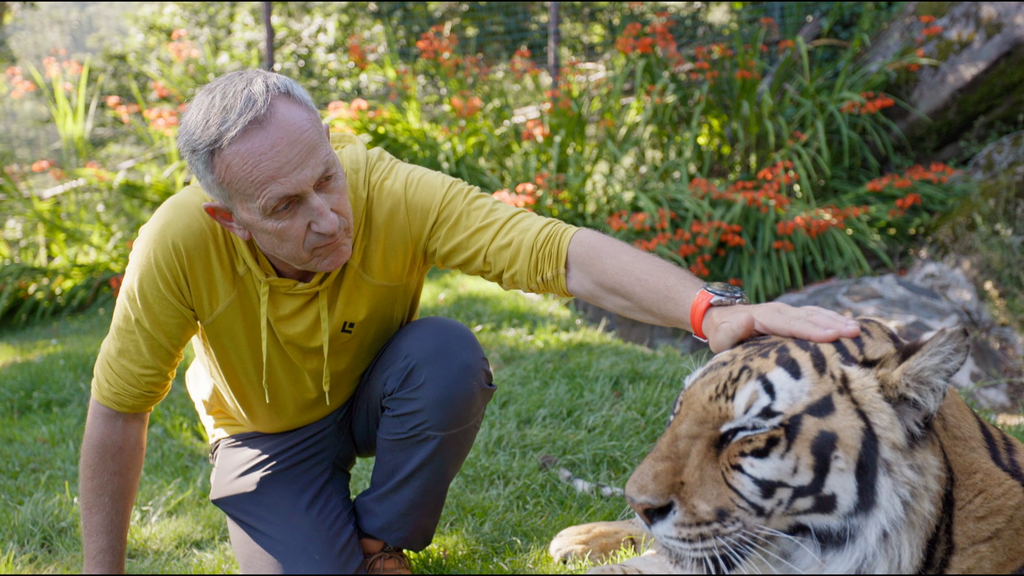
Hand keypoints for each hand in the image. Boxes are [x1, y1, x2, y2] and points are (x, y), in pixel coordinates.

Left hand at [703, 302, 859, 353]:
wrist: (722, 319)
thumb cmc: (723, 334)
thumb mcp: (721, 336)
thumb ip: (732, 331)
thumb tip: (745, 319)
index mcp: (764, 318)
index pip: (790, 325)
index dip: (811, 330)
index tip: (832, 336)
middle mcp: (780, 311)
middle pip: (809, 317)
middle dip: (832, 324)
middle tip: (854, 333)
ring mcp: (789, 312)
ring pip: (816, 314)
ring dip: (837, 321)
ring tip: (858, 330)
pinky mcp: (795, 317)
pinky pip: (816, 316)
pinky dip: (834, 320)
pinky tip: (850, 327)